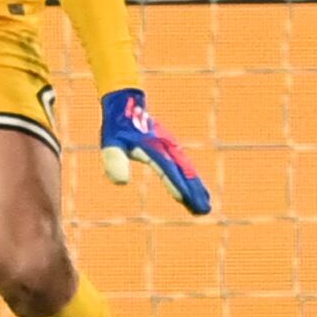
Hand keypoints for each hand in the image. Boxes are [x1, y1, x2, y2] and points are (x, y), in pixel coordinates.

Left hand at [99, 86, 212, 214]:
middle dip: (193, 192)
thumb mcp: (111, 142)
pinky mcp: (173, 148)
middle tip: (203, 211)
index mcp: (152, 148)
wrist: (127, 105)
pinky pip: (186, 167)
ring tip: (205, 206)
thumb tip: (121, 183)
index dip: (176, 186)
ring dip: (197, 188)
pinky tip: (199, 191)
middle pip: (184, 172)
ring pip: (188, 170)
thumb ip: (114, 160)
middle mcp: (167, 147)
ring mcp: (172, 147)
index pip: (167, 170)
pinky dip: (194, 180)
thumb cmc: (117, 127)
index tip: (186, 201)